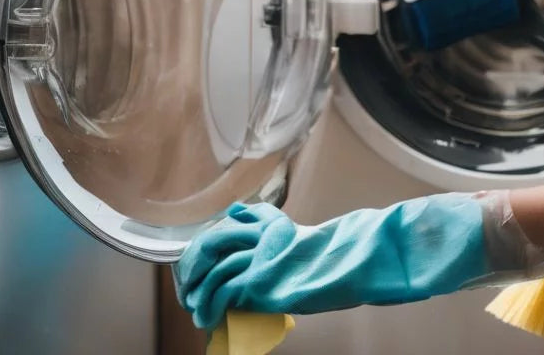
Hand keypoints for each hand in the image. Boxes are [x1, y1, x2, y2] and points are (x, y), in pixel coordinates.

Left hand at [174, 196, 490, 328]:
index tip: (199, 264)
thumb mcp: (305, 240)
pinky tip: (208, 317)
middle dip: (193, 266)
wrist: (355, 263)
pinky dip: (211, 305)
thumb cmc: (338, 258)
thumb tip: (252, 233)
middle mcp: (262, 235)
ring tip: (196, 309)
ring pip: (213, 267)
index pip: (227, 226)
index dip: (206, 246)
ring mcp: (260, 256)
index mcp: (273, 225)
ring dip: (200, 291)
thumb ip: (276, 235)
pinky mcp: (261, 278)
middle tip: (187, 287)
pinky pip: (223, 290)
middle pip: (212, 242)